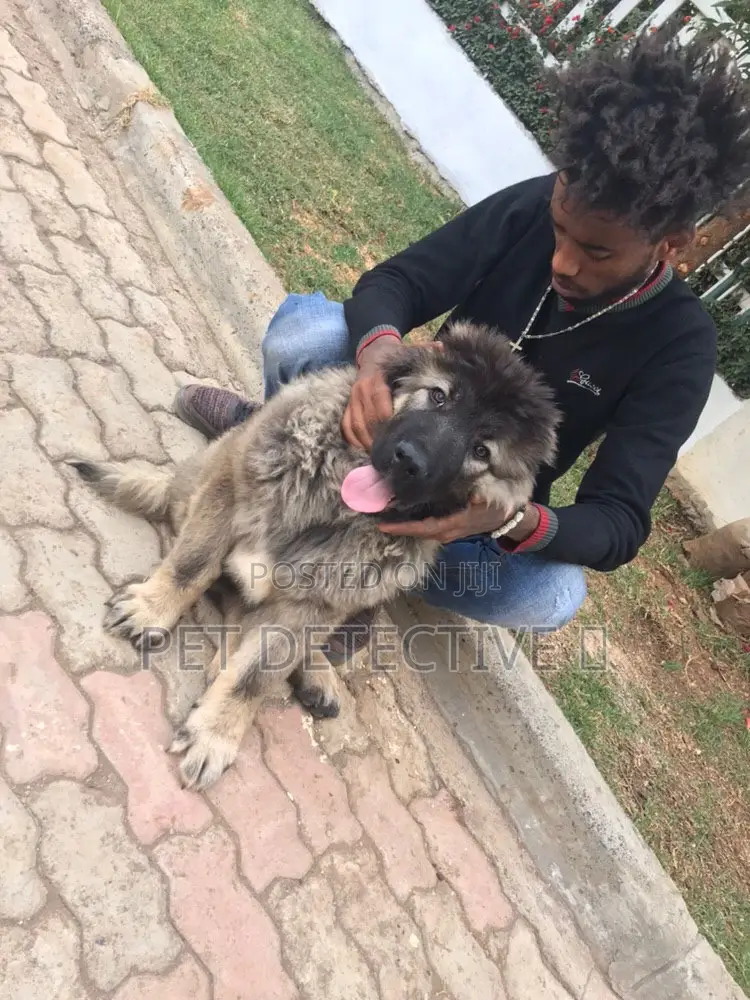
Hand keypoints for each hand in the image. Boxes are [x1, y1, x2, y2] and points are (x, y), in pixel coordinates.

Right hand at [341, 337, 444, 451]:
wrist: (372, 352)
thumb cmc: (394, 356)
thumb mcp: (408, 349)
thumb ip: (424, 349)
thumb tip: (441, 347)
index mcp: (375, 377)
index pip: (379, 400)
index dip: (387, 417)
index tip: (397, 433)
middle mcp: (360, 388)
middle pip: (367, 417)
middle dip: (378, 436)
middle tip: (391, 452)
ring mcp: (352, 398)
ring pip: (355, 424)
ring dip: (365, 442)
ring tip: (379, 456)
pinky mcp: (348, 406)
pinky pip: (345, 426)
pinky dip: (352, 439)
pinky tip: (363, 450)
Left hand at [379, 495, 511, 543]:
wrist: (505, 520)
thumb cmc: (498, 508)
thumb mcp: (493, 500)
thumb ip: (482, 497)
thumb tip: (475, 496)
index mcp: (453, 525)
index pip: (423, 528)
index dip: (403, 528)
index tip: (383, 526)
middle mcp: (445, 532)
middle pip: (416, 532)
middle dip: (396, 527)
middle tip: (374, 518)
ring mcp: (445, 532)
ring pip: (419, 530)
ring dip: (402, 524)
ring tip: (381, 515)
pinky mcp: (446, 528)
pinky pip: (425, 526)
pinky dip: (411, 521)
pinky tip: (400, 513)